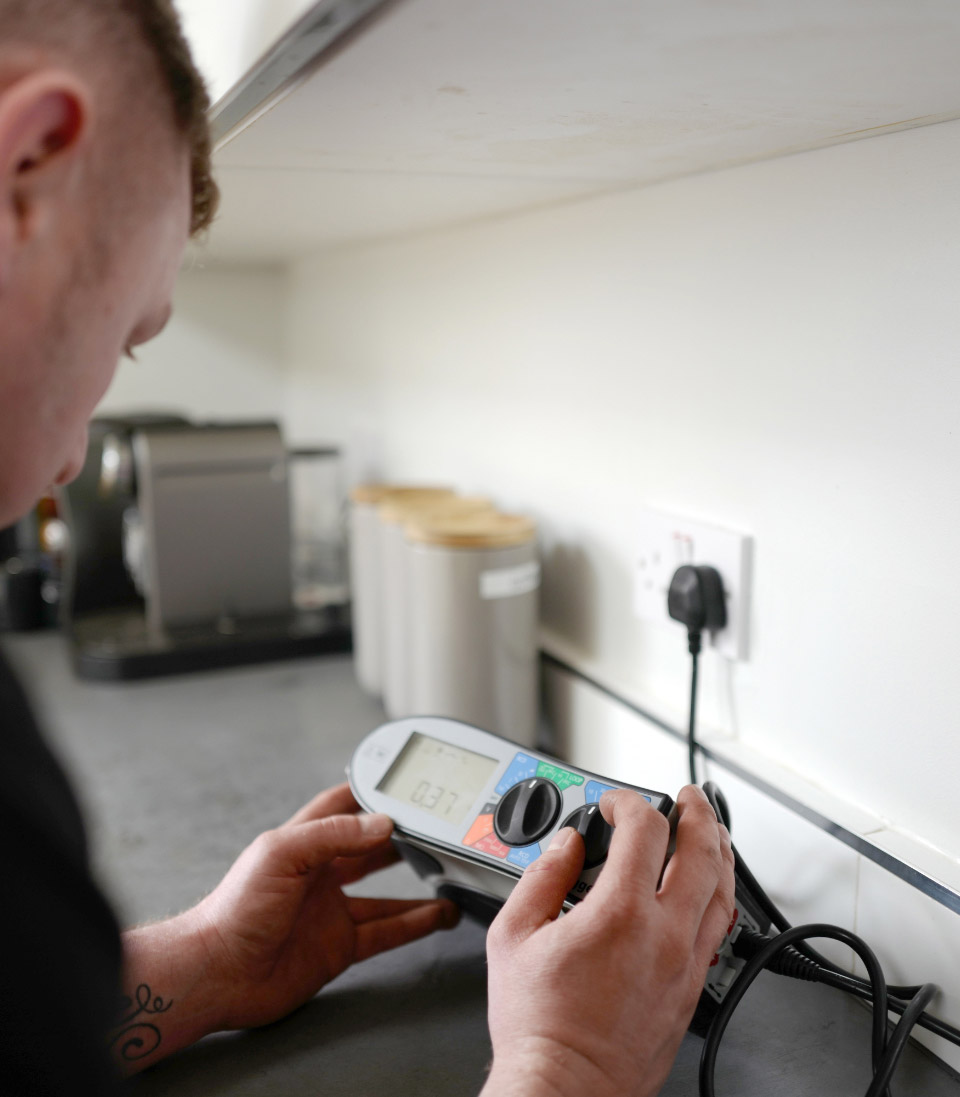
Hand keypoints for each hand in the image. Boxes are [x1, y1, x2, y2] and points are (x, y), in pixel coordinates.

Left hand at [191, 782, 458, 1029]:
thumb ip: (332, 835)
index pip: (341, 806)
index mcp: (302, 843)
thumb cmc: (234, 909)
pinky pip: (385, 931)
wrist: (217, 974)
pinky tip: (437, 916)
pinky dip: (414, 924)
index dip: (369, 792)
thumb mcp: (281, 855)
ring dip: (416, 885)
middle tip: (434, 828)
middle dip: (401, 836)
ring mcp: (330, 911)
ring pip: (384, 893)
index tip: (401, 783)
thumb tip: (382, 823)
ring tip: (448, 874)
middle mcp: (319, 874)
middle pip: (369, 848)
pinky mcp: (338, 946)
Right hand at [481, 785, 734, 1096]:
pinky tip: (710, 890)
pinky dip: (720, 897)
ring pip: (724, 892)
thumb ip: (541, 878)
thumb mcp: (513, 937)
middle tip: (686, 797)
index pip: (645, 830)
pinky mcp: (691, 992)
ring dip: (720, 851)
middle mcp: (663, 936)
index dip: (630, 802)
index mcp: (619, 914)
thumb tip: (564, 845)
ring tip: (710, 831)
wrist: (565, 1090)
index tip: (614, 804)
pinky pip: (721, 932)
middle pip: (703, 853)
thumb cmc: (538, 1026)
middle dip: (697, 813)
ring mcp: (684, 966)